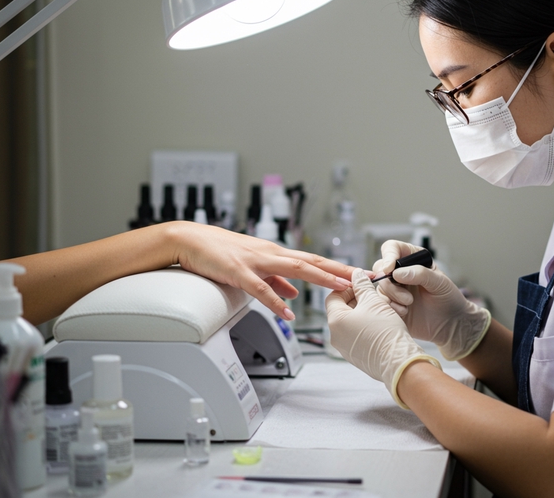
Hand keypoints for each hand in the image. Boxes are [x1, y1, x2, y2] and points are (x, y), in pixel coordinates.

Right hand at [166, 222, 353, 319]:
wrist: (190, 239)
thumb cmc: (220, 252)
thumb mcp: (253, 266)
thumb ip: (276, 280)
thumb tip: (294, 293)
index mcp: (277, 255)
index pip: (315, 261)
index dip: (338, 268)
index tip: (360, 275)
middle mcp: (272, 254)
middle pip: (314, 262)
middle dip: (340, 271)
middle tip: (364, 278)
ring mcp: (256, 262)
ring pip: (295, 269)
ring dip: (320, 279)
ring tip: (340, 289)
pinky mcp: (238, 271)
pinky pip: (261, 289)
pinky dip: (275, 302)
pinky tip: (287, 313)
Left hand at [325, 269, 440, 407]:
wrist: (398, 361)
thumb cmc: (385, 331)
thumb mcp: (374, 301)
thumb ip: (362, 286)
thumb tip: (357, 276)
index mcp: (335, 321)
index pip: (333, 296)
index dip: (347, 287)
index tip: (361, 285)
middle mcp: (336, 336)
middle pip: (341, 310)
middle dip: (357, 300)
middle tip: (373, 296)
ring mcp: (345, 349)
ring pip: (350, 324)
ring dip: (363, 314)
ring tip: (380, 310)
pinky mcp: (356, 357)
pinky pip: (357, 337)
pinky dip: (366, 328)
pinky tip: (381, 325)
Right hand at [374, 240, 489, 360]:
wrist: (450, 323)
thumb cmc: (448, 298)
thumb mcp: (439, 282)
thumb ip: (420, 274)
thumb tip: (396, 273)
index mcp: (412, 259)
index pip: (392, 249)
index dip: (388, 256)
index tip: (390, 269)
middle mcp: (400, 272)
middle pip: (380, 268)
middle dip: (389, 282)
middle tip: (406, 295)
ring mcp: (394, 289)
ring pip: (380, 287)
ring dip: (392, 296)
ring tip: (409, 303)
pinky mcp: (391, 305)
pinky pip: (380, 303)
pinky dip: (390, 307)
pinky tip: (404, 312)